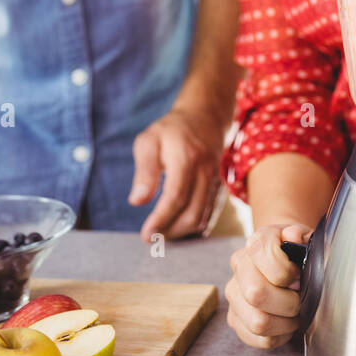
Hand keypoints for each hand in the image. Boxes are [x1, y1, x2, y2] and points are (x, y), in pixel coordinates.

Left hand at [129, 107, 224, 241]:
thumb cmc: (171, 130)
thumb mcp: (149, 141)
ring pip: (203, 217)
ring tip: (161, 233)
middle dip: (170, 231)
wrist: (205, 118)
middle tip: (151, 237)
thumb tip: (137, 201)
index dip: (161, 220)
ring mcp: (215, 181)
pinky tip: (177, 227)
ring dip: (181, 232)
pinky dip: (193, 226)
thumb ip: (144, 171)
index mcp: (186, 159)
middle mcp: (205, 172)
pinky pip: (209, 213)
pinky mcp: (219, 187)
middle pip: (192, 213)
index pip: (175, 197)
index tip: (146, 234)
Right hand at [225, 222, 312, 348]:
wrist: (284, 259)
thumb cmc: (295, 251)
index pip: (264, 256)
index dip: (288, 271)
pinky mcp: (236, 319)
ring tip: (295, 312)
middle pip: (256, 293)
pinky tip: (285, 322)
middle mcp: (239, 267)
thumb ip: (301, 235)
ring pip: (258, 322)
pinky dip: (279, 335)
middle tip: (299, 298)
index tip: (299, 275)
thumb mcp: (304, 237)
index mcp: (256, 243)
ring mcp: (234, 295)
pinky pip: (259, 339)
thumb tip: (294, 236)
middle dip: (288, 302)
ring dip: (285, 322)